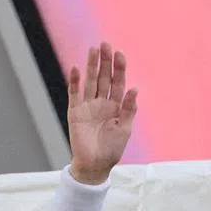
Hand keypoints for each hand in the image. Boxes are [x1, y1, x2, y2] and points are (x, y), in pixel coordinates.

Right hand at [67, 42, 136, 185]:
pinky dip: (75, 81)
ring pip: (90, 81)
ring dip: (91, 66)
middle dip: (105, 62)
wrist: (94, 166)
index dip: (119, 69)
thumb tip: (135, 88)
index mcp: (116, 107)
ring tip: (93, 50)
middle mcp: (102, 103)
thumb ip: (129, 109)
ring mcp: (88, 106)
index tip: (120, 54)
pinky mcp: (75, 112)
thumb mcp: (125, 130)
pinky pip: (74, 94)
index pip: (118, 83)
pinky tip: (77, 68)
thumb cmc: (112, 150)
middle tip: (105, 44)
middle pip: (103, 78)